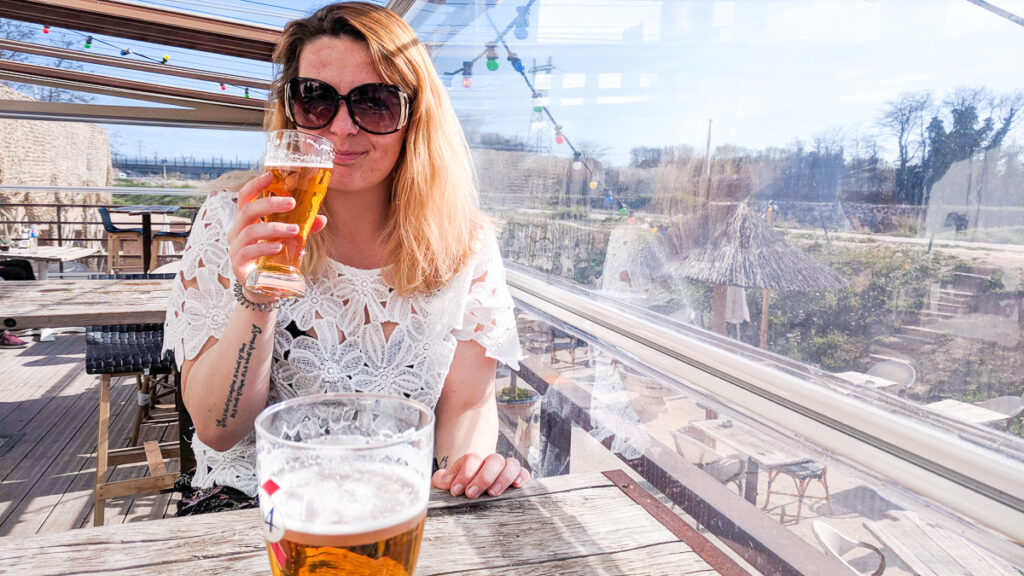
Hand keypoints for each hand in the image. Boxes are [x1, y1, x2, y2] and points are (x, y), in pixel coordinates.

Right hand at [227, 172, 326, 287]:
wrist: (263, 287)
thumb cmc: (272, 257)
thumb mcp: (288, 239)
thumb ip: (302, 228)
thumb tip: (321, 218)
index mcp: (247, 220)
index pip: (246, 197)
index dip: (255, 185)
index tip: (270, 175)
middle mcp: (237, 231)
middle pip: (247, 210)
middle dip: (269, 203)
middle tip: (292, 202)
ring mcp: (235, 248)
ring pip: (250, 232)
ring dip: (273, 228)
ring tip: (295, 230)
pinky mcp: (238, 265)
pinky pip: (248, 252)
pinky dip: (264, 248)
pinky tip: (278, 247)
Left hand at [432, 453, 530, 498]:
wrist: (469, 490)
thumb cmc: (458, 487)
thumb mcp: (447, 483)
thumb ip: (443, 480)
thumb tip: (446, 481)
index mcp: (473, 461)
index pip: (473, 458)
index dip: (465, 474)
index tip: (456, 491)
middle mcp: (490, 462)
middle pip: (494, 460)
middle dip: (483, 478)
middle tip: (471, 494)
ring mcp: (504, 469)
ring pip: (511, 464)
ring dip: (503, 478)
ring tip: (493, 494)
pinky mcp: (515, 478)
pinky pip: (523, 472)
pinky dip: (522, 477)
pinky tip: (516, 486)